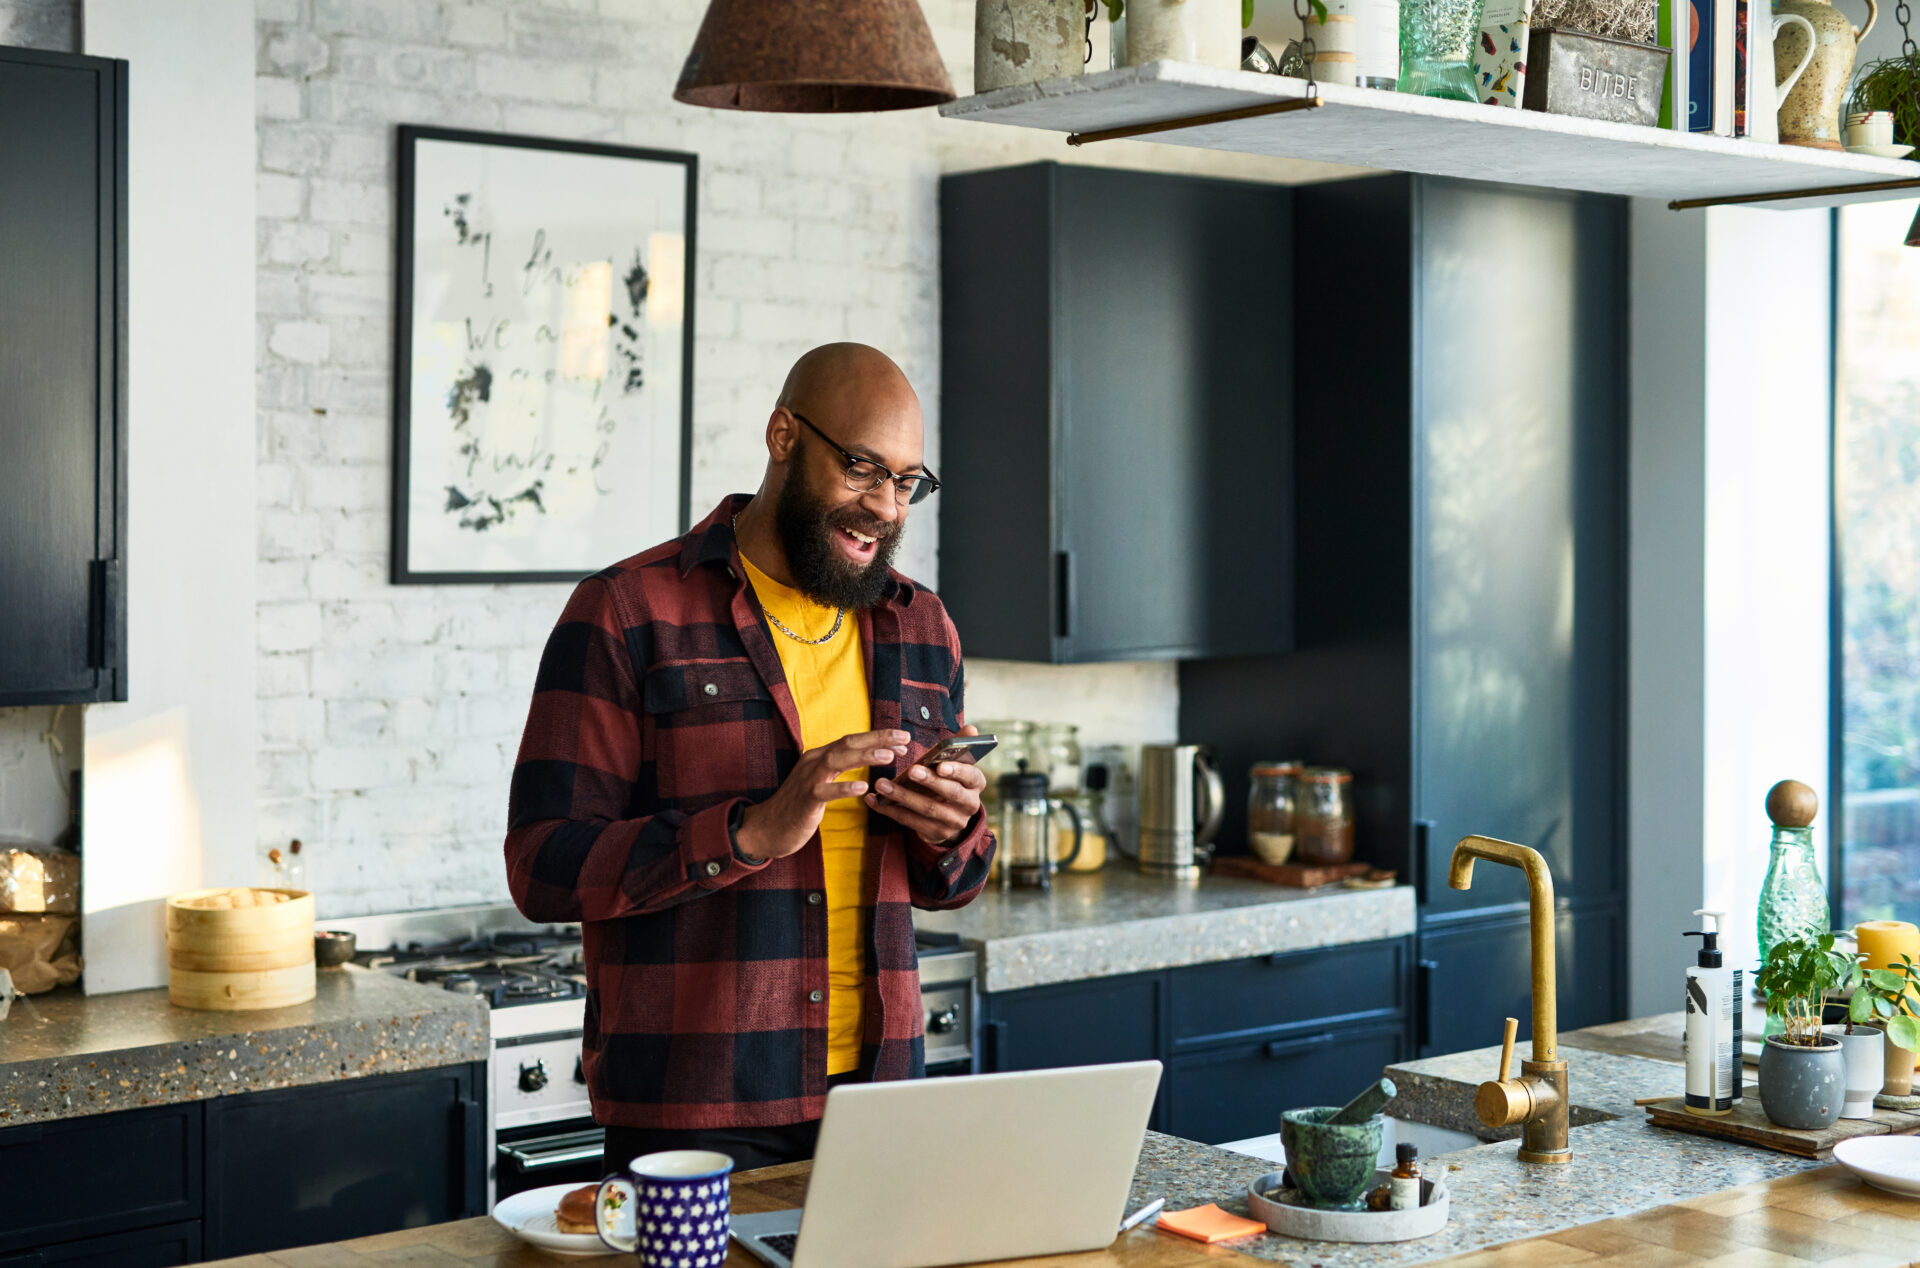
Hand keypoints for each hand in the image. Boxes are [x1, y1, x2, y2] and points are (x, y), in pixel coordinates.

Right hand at [735, 729, 911, 861]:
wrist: (768, 827)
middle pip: (848, 743)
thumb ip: (840, 768)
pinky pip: (825, 791)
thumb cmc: (798, 805)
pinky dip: (843, 787)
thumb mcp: (820, 780)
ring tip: (889, 756)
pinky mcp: (805, 800)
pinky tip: (862, 787)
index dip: (878, 737)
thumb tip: (868, 758)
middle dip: (877, 739)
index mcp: (819, 756)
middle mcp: (813, 762)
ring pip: (837, 761)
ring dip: (864, 756)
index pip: (852, 740)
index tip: (903, 739)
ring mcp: (808, 780)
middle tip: (904, 738)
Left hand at [865, 724, 988, 846]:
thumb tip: (970, 728)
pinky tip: (875, 801)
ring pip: (928, 809)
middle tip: (910, 770)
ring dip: (903, 796)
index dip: (956, 771)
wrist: (949, 817)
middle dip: (929, 782)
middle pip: (950, 793)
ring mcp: (953, 821)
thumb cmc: (949, 781)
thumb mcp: (956, 765)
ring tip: (882, 784)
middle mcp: (969, 804)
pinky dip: (892, 811)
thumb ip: (959, 747)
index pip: (971, 776)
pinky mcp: (936, 833)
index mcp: (976, 784)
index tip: (940, 765)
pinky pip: (912, 822)